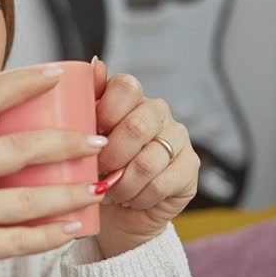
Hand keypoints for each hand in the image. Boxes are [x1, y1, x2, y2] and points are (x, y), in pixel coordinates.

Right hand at [0, 67, 108, 276]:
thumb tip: (3, 126)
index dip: (21, 84)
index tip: (56, 74)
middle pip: (16, 150)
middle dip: (65, 143)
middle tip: (96, 140)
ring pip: (26, 200)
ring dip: (69, 194)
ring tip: (97, 187)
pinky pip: (17, 241)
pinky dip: (49, 235)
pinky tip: (72, 228)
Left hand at [91, 57, 198, 258]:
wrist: (118, 212)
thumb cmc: (98, 171)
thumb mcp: (84, 137)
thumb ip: (88, 100)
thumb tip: (95, 64)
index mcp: (131, 99)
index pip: (126, 87)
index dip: (106, 113)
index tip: (91, 136)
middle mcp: (158, 112)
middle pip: (137, 125)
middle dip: (111, 157)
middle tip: (99, 172)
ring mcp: (178, 138)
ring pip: (147, 161)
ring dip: (123, 184)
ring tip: (112, 192)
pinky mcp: (191, 166)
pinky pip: (162, 183)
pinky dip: (140, 197)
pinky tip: (133, 199)